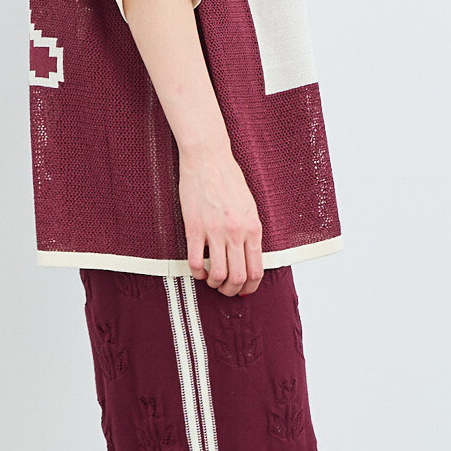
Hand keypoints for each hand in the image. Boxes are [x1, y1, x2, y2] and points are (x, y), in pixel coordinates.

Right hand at [179, 148, 263, 295]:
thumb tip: (249, 257)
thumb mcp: (250, 207)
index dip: (250, 287)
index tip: (243, 290)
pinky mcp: (194, 228)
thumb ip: (250, 232)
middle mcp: (236, 233)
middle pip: (237, 277)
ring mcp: (215, 231)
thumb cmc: (229, 180)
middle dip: (231, 290)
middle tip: (225, 289)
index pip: (256, 270)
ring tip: (211, 279)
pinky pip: (195, 261)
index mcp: (253, 228)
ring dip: (214, 283)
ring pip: (218, 274)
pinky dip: (197, 272)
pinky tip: (197, 269)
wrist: (208, 159)